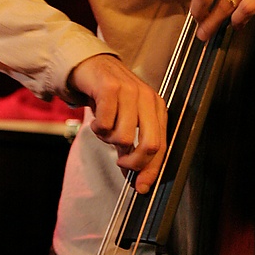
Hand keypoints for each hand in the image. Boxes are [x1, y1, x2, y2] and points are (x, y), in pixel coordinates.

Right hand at [67, 54, 166, 193]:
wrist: (92, 67)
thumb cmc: (111, 99)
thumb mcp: (127, 121)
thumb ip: (133, 147)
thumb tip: (137, 181)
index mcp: (157, 107)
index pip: (162, 145)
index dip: (152, 170)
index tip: (142, 188)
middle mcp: (148, 98)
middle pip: (150, 144)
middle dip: (133, 162)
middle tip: (120, 160)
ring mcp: (131, 91)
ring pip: (123, 137)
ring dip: (109, 140)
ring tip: (105, 129)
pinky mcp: (111, 88)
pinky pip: (105, 124)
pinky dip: (97, 128)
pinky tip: (97, 119)